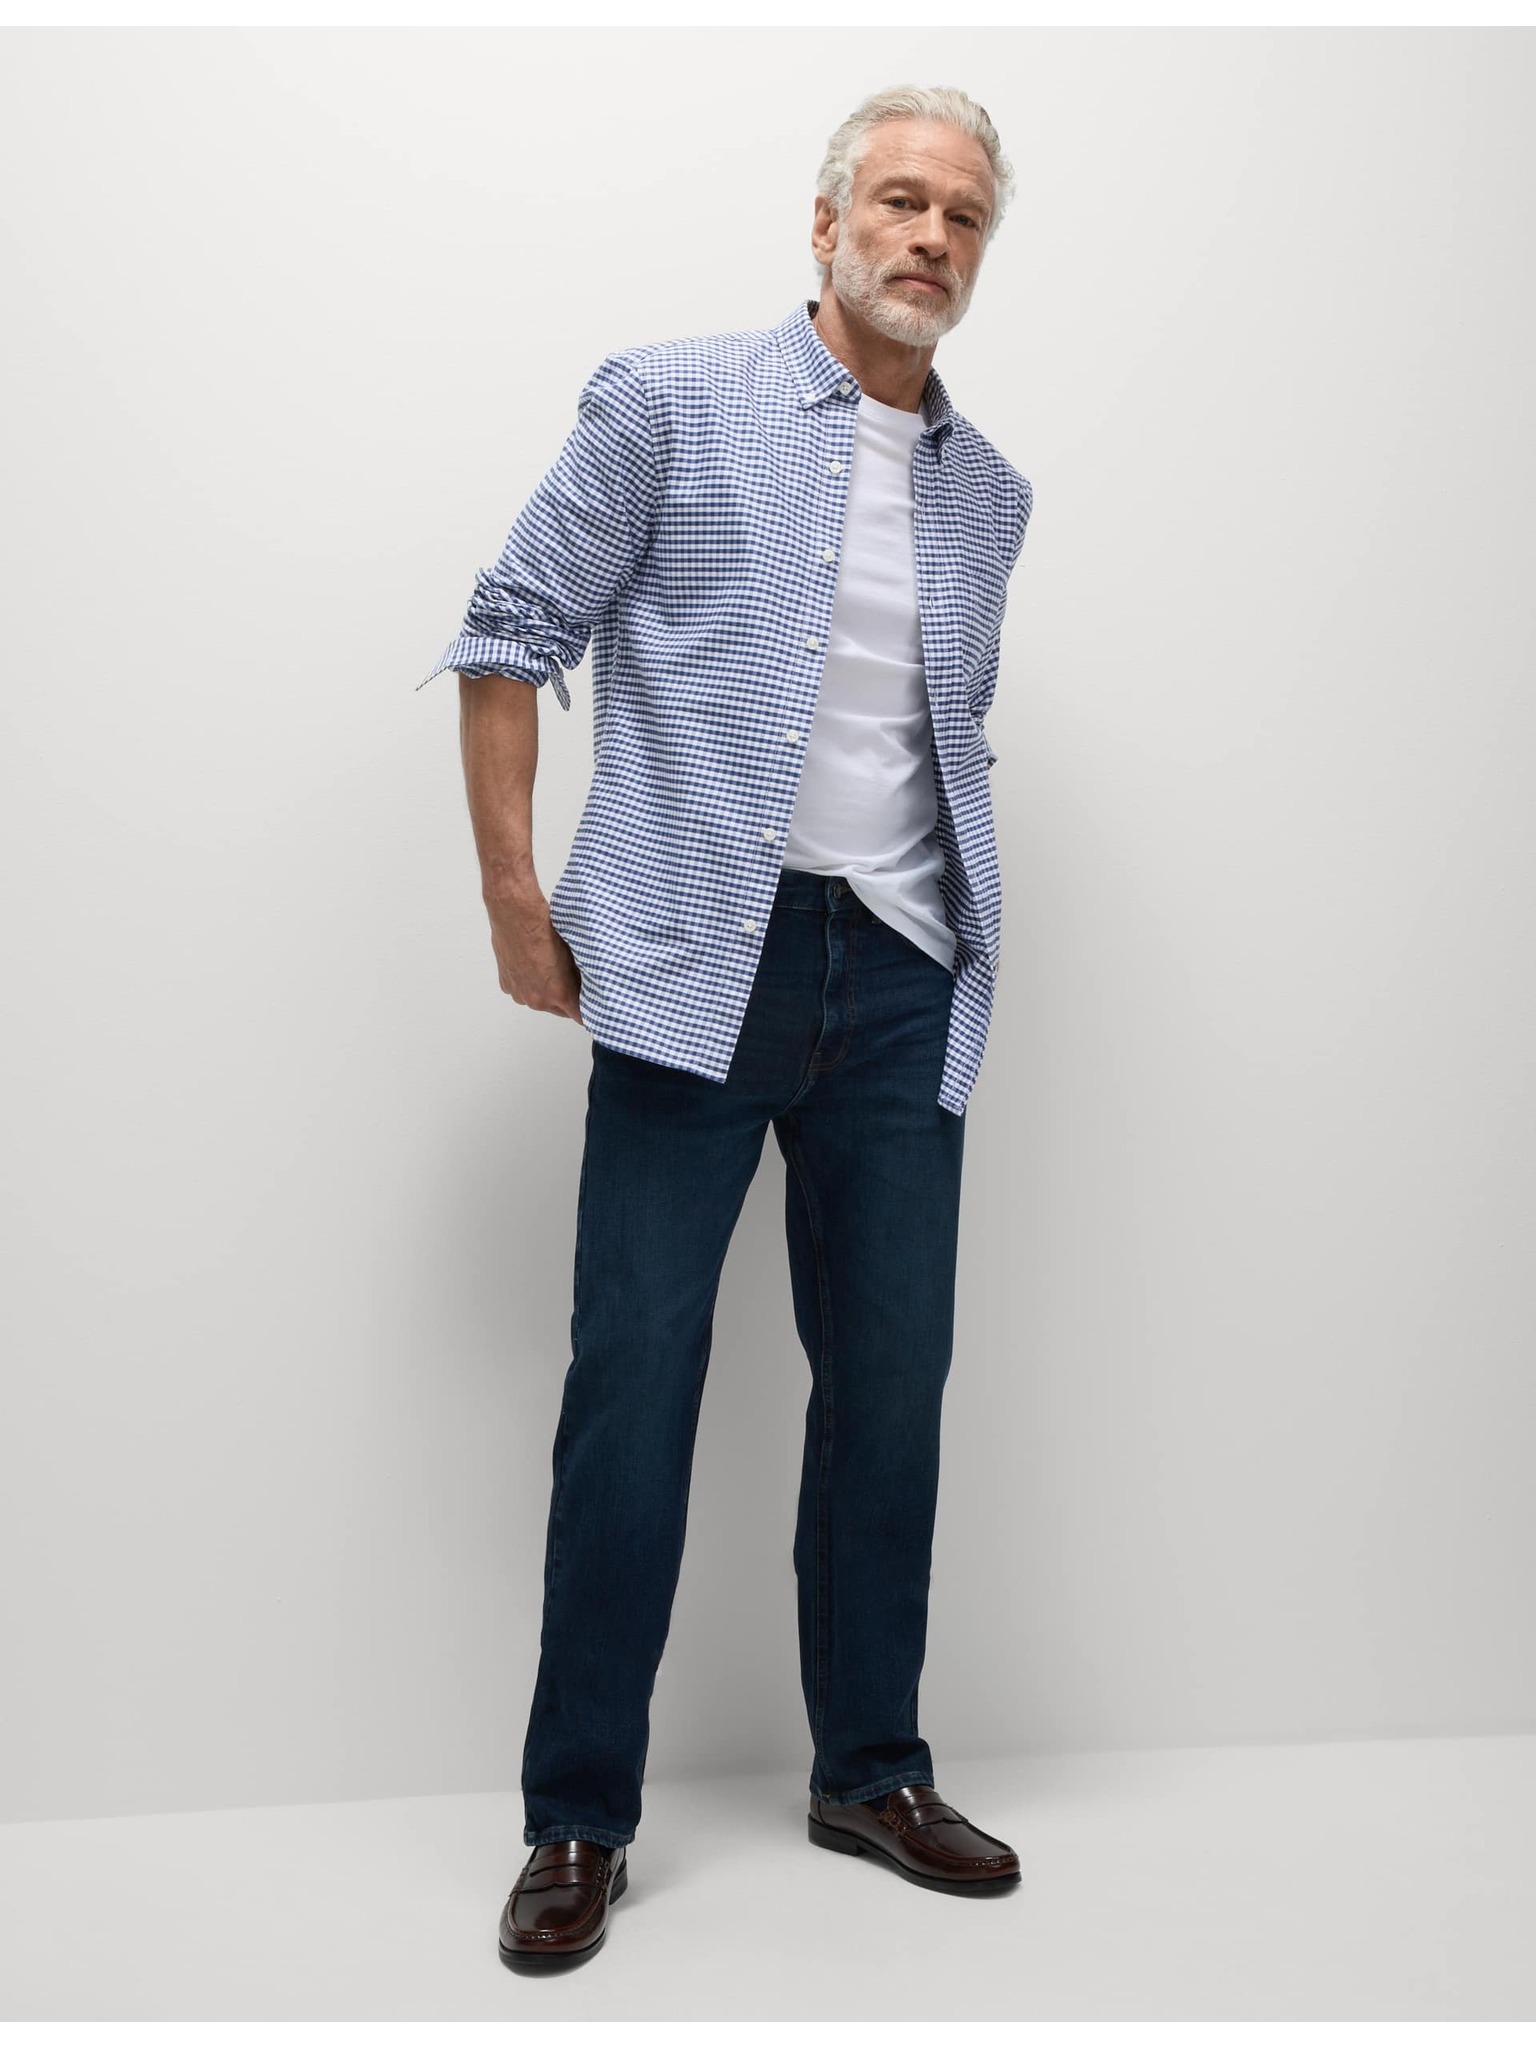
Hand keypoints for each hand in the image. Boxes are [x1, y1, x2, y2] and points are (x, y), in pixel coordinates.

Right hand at [482, 888, 583, 1022]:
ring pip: (539, 1001)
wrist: (516, 915)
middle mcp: (538, 1000)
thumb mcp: (573, 955)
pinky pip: (522, 990)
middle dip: (567, 1000)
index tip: (593, 1006)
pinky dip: (528, 982)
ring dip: (545, 991)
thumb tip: (587, 984)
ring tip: (548, 968)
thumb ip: (579, 977)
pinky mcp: (507, 985)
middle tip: (572, 982)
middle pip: (560, 1011)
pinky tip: (532, 964)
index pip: (580, 1017)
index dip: (588, 1010)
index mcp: (559, 995)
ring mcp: (520, 994)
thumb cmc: (546, 930)